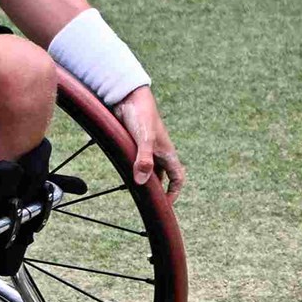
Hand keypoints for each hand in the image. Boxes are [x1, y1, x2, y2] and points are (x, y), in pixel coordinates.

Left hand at [111, 86, 185, 202]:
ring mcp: (146, 147)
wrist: (129, 95)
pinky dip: (133, 168)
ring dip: (144, 179)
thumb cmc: (141, 115)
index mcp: (167, 153)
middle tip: (148, 203)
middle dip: (158, 190)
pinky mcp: (134, 142)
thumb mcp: (144, 139)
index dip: (174, 192)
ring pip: (149, 168)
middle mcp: (159, 152)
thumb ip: (144, 160)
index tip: (166, 205)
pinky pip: (136, 160)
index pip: (177, 178)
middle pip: (163, 176)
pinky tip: (124, 172)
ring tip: (136, 192)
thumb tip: (141, 182)